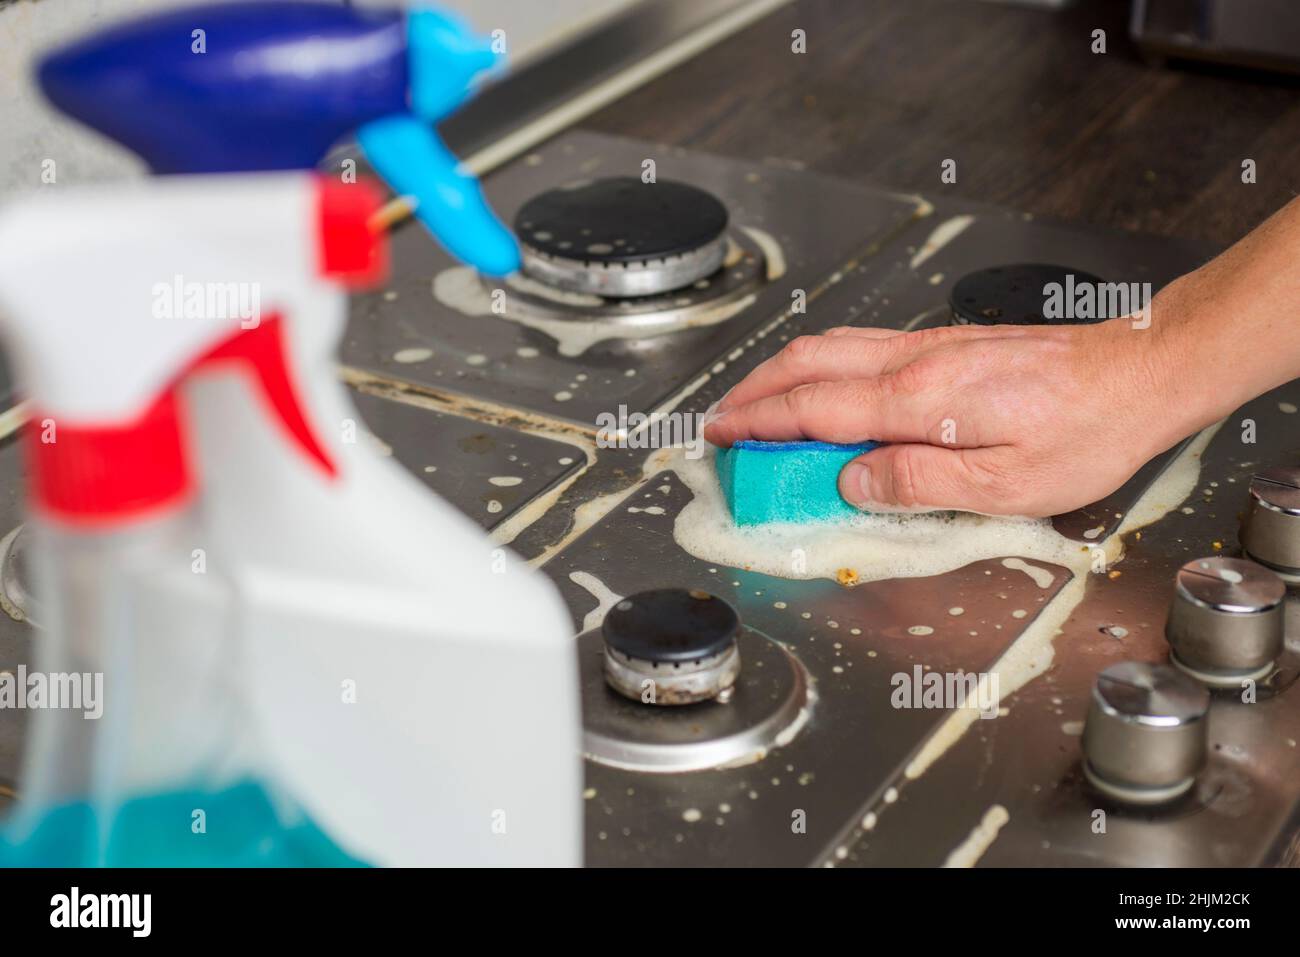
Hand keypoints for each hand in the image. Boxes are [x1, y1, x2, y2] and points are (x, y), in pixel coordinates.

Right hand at [703, 315, 1205, 516]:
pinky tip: (823, 380)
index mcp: (919, 400)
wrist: (1140, 373)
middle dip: (752, 391)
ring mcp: (929, 347)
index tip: (719, 436)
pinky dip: (819, 362)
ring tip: (755, 401)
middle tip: (720, 420)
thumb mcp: (1004, 483)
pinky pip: (861, 345)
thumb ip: (917, 482)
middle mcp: (914, 362)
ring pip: (831, 346)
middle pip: (807, 364)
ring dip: (781, 372)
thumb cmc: (1085, 431)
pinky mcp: (947, 345)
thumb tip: (851, 482)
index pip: (813, 409)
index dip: (757, 423)